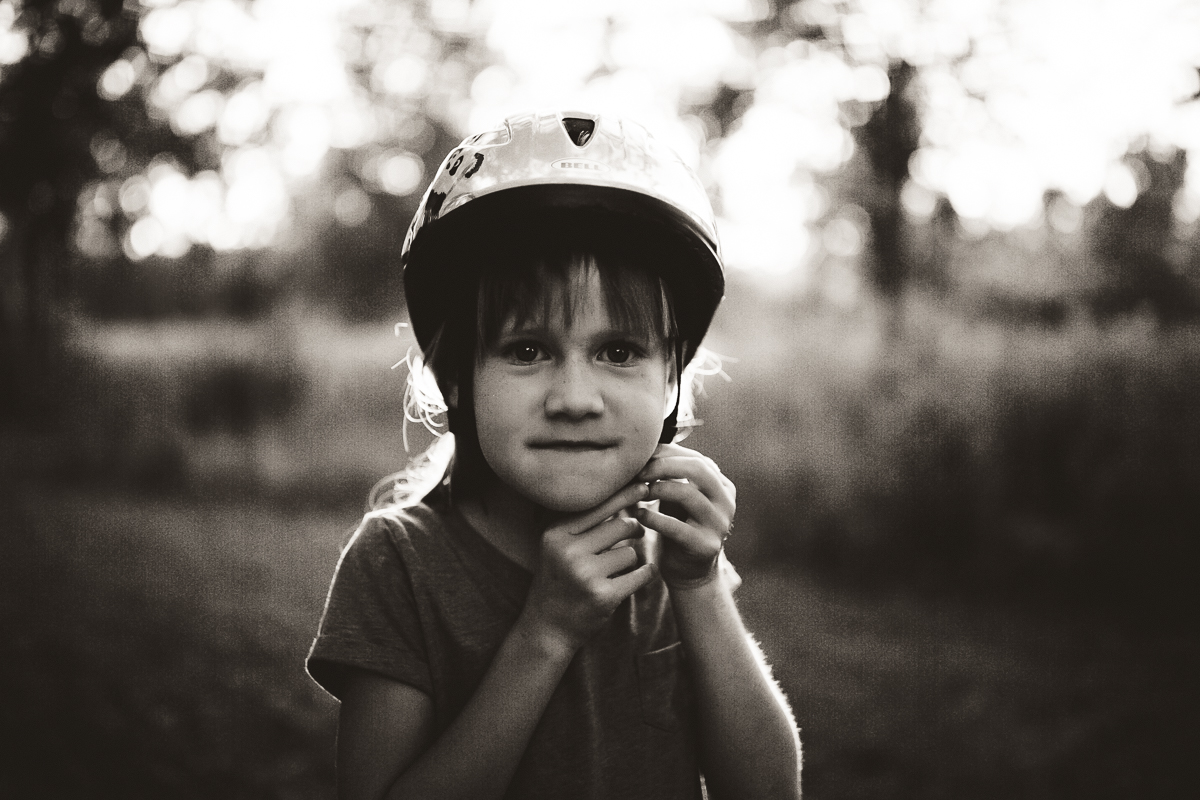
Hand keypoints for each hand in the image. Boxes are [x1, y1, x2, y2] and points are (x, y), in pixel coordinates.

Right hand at [520, 482, 657, 655]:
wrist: (547, 627)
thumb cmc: (558, 581)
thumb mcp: (558, 548)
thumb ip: (584, 526)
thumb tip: (624, 496)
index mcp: (555, 534)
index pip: (597, 507)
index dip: (624, 496)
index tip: (644, 485)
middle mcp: (568, 552)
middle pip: (620, 526)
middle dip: (633, 529)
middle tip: (637, 532)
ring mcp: (586, 575)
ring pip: (630, 552)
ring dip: (630, 559)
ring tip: (615, 570)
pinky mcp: (603, 596)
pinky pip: (640, 574)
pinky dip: (646, 573)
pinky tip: (642, 574)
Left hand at [636, 443, 735, 589]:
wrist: (689, 571)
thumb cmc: (679, 526)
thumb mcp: (679, 497)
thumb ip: (671, 474)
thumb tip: (647, 445)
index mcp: (722, 486)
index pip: (696, 459)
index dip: (667, 454)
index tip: (642, 457)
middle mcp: (726, 502)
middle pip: (698, 470)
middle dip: (664, 466)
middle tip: (639, 471)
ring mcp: (719, 524)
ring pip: (688, 495)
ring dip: (658, 488)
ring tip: (638, 491)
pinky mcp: (706, 546)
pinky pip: (677, 527)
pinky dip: (654, 518)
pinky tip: (638, 514)